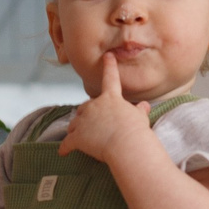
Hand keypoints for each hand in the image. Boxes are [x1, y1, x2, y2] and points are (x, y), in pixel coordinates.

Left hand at [56, 53, 152, 168]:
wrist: (125, 144)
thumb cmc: (135, 131)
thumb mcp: (139, 118)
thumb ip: (139, 111)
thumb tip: (144, 106)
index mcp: (111, 98)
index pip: (111, 78)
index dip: (109, 66)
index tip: (107, 56)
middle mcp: (94, 106)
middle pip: (85, 107)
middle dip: (86, 115)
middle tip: (93, 125)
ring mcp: (83, 121)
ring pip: (74, 123)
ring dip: (76, 129)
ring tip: (82, 139)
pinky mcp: (77, 136)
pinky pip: (67, 142)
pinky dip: (65, 147)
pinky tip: (63, 152)